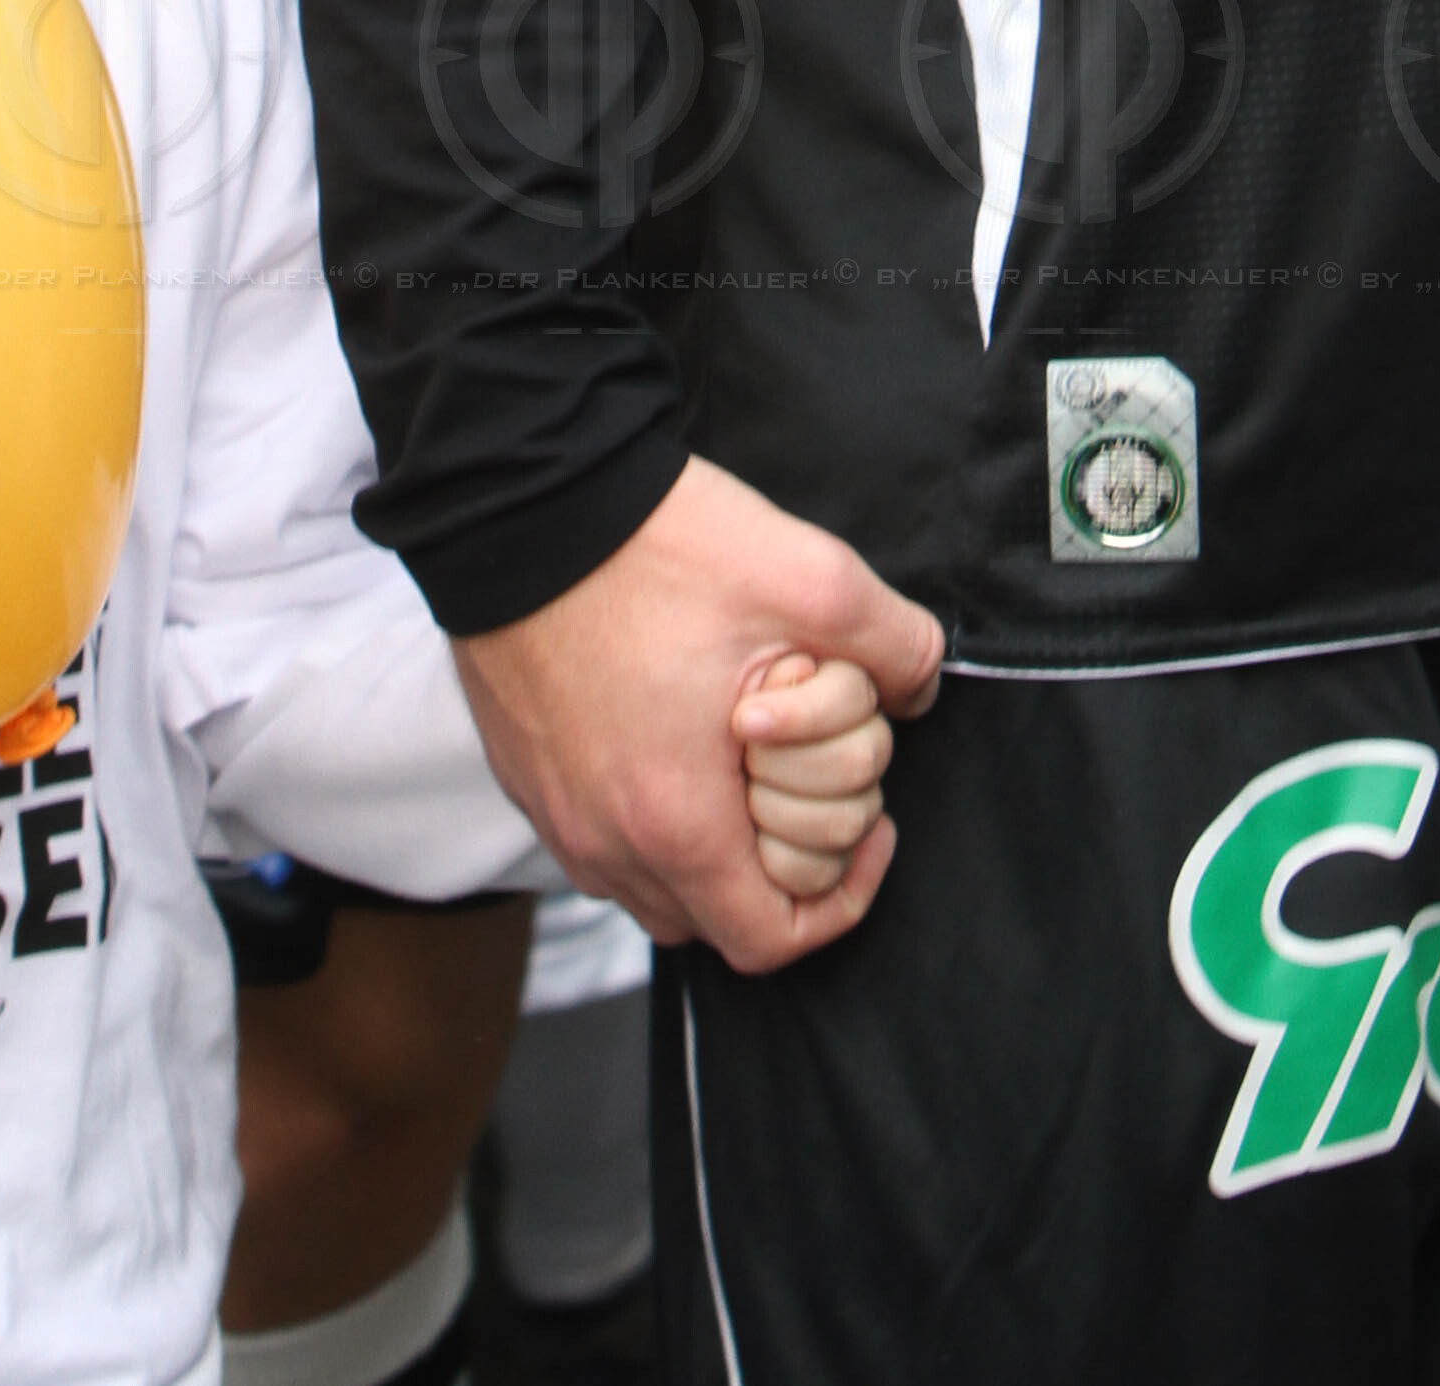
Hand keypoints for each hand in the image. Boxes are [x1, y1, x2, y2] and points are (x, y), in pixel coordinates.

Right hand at [453, 454, 941, 973]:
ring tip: (743, 761)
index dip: (843, 901)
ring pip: (651, 884)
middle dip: (779, 868)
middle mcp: (604, 842)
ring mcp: (556, 812)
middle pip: (712, 918)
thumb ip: (897, 645)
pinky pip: (599, 837)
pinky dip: (649, 814)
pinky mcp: (524, 773)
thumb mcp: (812, 579)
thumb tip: (920, 688)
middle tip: (805, 781)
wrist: (520, 499)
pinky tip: (676, 732)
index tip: (869, 829)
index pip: (769, 940)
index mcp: (676, 823)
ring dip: (710, 846)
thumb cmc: (655, 549)